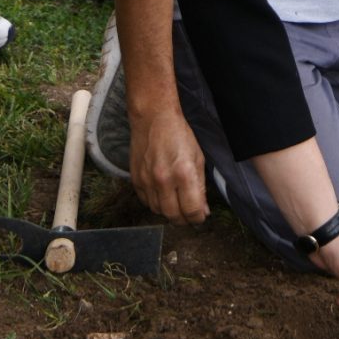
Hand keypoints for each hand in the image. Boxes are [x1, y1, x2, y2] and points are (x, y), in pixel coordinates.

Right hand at [129, 100, 209, 224]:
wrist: (153, 118)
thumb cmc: (179, 135)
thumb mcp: (198, 158)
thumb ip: (200, 187)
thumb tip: (202, 210)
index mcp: (184, 174)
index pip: (192, 211)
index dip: (198, 218)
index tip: (200, 216)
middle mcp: (164, 180)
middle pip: (174, 216)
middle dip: (184, 220)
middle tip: (189, 215)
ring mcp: (147, 181)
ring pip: (158, 211)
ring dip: (169, 212)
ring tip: (176, 204)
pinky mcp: (136, 180)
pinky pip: (146, 202)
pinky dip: (155, 203)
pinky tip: (162, 195)